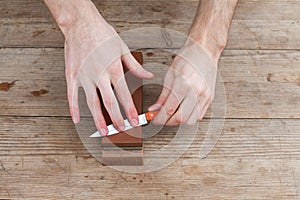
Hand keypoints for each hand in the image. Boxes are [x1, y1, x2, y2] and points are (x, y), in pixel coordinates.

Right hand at [64, 11, 152, 135]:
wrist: (81, 23)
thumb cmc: (102, 34)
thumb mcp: (122, 48)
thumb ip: (135, 66)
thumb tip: (148, 76)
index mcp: (114, 69)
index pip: (124, 95)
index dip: (130, 110)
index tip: (135, 121)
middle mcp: (99, 75)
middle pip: (109, 102)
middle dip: (117, 119)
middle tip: (122, 130)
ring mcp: (84, 76)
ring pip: (91, 103)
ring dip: (98, 119)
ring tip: (103, 131)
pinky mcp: (72, 75)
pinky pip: (72, 95)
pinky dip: (73, 109)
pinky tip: (77, 119)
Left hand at [148, 40, 216, 125]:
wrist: (205, 50)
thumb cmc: (188, 58)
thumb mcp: (170, 75)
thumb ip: (163, 95)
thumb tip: (155, 109)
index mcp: (183, 84)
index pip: (169, 109)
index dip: (159, 118)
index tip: (154, 119)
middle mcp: (196, 91)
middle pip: (180, 118)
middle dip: (168, 121)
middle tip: (161, 117)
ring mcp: (205, 96)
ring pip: (191, 120)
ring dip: (179, 120)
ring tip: (173, 113)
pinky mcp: (210, 98)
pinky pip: (199, 115)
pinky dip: (189, 116)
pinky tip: (183, 109)